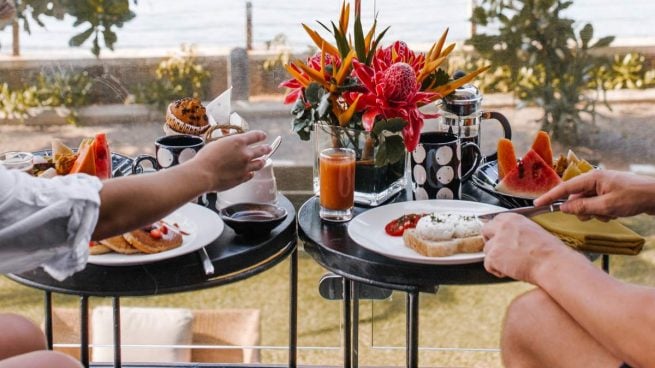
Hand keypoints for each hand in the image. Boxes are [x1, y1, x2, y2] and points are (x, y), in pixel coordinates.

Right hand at [190, 130, 270, 191]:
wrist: (203, 174)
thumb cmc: (206, 158)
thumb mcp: (218, 143)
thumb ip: (229, 143)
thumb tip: (233, 144)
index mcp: (239, 142)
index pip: (256, 136)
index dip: (261, 135)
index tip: (263, 136)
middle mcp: (245, 153)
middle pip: (262, 150)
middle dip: (266, 148)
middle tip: (268, 148)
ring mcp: (245, 167)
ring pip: (260, 163)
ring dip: (262, 161)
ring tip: (263, 160)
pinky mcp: (243, 178)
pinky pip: (251, 174)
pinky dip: (251, 172)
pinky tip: (251, 172)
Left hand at [482, 213, 567, 282]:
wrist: (551, 263)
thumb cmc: (549, 251)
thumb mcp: (533, 231)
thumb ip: (517, 231)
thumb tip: (510, 237)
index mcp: (513, 218)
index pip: (495, 220)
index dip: (497, 231)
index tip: (500, 238)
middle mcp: (502, 227)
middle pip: (485, 231)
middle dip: (490, 240)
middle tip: (499, 251)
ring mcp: (496, 241)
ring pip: (487, 249)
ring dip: (495, 257)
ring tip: (511, 264)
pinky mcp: (493, 256)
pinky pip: (488, 265)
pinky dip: (496, 270)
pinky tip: (509, 271)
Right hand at [534, 170, 654, 219]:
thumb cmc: (634, 198)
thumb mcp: (607, 206)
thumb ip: (583, 207)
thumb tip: (564, 208)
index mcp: (592, 177)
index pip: (565, 188)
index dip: (550, 197)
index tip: (537, 203)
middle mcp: (595, 180)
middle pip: (576, 197)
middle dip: (583, 209)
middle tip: (598, 214)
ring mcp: (602, 186)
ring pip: (586, 203)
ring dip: (595, 212)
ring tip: (611, 213)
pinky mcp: (608, 193)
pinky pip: (596, 204)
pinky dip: (602, 212)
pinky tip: (614, 212)